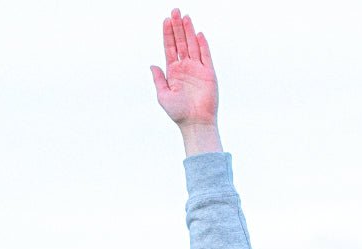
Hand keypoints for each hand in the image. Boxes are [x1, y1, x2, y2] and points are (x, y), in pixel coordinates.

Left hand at [150, 9, 221, 153]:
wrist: (196, 123)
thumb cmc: (179, 113)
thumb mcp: (163, 95)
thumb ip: (158, 79)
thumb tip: (152, 65)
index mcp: (173, 71)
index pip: (170, 47)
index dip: (168, 33)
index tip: (166, 20)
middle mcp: (185, 68)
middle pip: (181, 42)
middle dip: (177, 27)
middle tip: (175, 11)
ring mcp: (197, 70)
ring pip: (192, 46)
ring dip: (189, 31)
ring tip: (185, 17)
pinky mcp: (209, 75)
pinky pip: (205, 57)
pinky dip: (203, 45)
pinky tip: (198, 34)